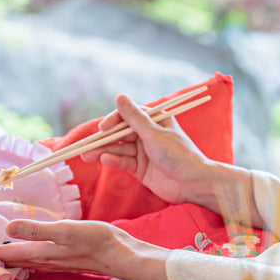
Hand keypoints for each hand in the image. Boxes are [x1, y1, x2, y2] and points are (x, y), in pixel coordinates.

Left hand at [0, 218, 171, 279]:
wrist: (121, 254)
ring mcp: (54, 262)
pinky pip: (36, 261)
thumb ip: (36, 230)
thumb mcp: (65, 230)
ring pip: (23, 263)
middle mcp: (44, 261)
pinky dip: (24, 258)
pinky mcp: (64, 260)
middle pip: (12, 262)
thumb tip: (7, 227)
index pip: (6, 255)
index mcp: (40, 253)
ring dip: (8, 260)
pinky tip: (26, 255)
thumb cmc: (95, 240)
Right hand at [81, 95, 214, 203]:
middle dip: (104, 139)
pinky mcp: (141, 169)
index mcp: (155, 121)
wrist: (193, 183)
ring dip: (104, 151)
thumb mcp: (154, 134)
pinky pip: (124, 162)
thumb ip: (134, 118)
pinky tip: (104, 160)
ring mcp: (144, 152)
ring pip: (119, 149)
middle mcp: (148, 135)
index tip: (103, 128)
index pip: (128, 116)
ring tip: (87, 155)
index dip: (113, 121)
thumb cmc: (178, 154)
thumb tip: (119, 96)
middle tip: (87, 145)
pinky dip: (114, 161)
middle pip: (121, 134)